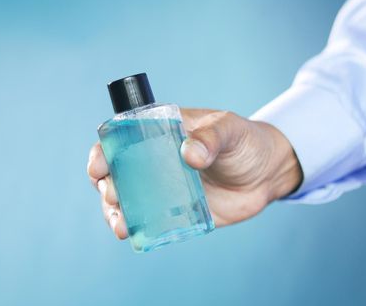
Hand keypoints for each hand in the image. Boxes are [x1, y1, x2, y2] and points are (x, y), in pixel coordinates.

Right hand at [87, 108, 302, 238]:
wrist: (267, 173)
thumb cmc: (244, 141)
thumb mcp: (229, 130)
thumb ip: (211, 138)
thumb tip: (190, 155)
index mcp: (158, 134)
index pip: (120, 140)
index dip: (102, 153)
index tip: (99, 166)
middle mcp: (153, 162)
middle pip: (115, 174)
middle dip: (107, 187)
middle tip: (114, 196)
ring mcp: (162, 188)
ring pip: (126, 201)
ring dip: (114, 213)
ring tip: (120, 225)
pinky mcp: (174, 212)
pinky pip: (148, 221)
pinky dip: (136, 229)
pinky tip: (133, 235)